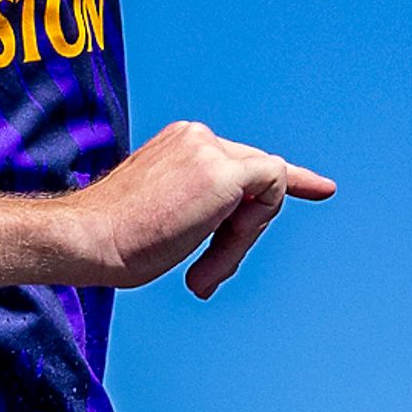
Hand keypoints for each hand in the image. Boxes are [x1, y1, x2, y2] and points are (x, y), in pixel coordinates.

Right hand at [63, 119, 337, 298]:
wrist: (88, 239)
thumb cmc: (116, 240)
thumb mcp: (167, 217)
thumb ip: (204, 214)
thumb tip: (232, 244)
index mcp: (184, 143)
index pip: (245, 161)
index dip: (290, 179)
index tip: (323, 188)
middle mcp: (200, 137)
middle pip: (258, 184)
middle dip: (244, 233)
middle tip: (205, 274)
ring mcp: (212, 150)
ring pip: (265, 193)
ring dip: (238, 242)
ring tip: (199, 272)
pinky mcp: (224, 173)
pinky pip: (270, 196)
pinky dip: (249, 233)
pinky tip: (213, 255)